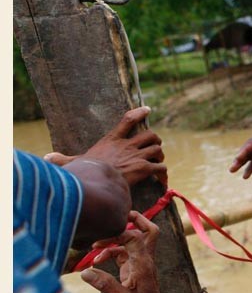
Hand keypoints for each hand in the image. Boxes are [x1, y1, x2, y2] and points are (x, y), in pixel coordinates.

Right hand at [45, 106, 166, 186]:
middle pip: (150, 135)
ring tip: (158, 163)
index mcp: (112, 140)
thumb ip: (63, 160)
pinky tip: (162, 182)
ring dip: (160, 156)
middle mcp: (127, 146)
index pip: (128, 120)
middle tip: (155, 149)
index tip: (148, 109)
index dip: (139, 113)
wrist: (97, 182)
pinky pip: (160, 169)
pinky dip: (163, 174)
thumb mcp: (74, 163)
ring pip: (157, 149)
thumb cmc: (85, 172)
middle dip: (155, 141)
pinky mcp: (144, 168)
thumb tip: (47, 158)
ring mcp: (137, 156)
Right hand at [81, 211, 169, 292]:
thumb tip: (86, 272)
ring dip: (113, 241)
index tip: (99, 243)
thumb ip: (106, 285)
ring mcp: (139, 264)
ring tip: (93, 249)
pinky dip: (110, 253)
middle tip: (117, 217)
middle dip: (136, 220)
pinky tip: (96, 262)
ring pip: (131, 242)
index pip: (135, 238)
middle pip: (148, 231)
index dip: (119, 233)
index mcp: (143, 265)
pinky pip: (122, 254)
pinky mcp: (133, 270)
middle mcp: (144, 260)